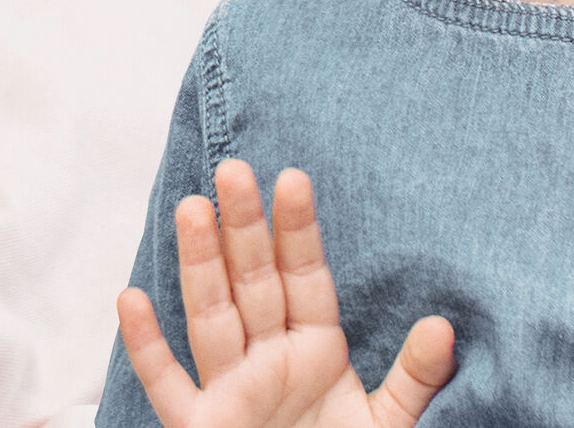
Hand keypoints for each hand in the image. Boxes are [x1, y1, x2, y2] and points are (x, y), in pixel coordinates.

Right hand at [117, 160, 455, 427]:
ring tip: (191, 208)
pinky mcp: (200, 427)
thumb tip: (442, 326)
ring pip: (210, 316)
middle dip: (242, 228)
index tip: (291, 179)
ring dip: (200, 264)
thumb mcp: (391, 425)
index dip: (297, 231)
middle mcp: (267, 362)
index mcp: (315, 354)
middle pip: (251, 283)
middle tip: (234, 171)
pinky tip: (130, 299)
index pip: (303, 279)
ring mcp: (230, 391)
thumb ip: (414, 379)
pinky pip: (168, 384)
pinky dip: (146, 346)